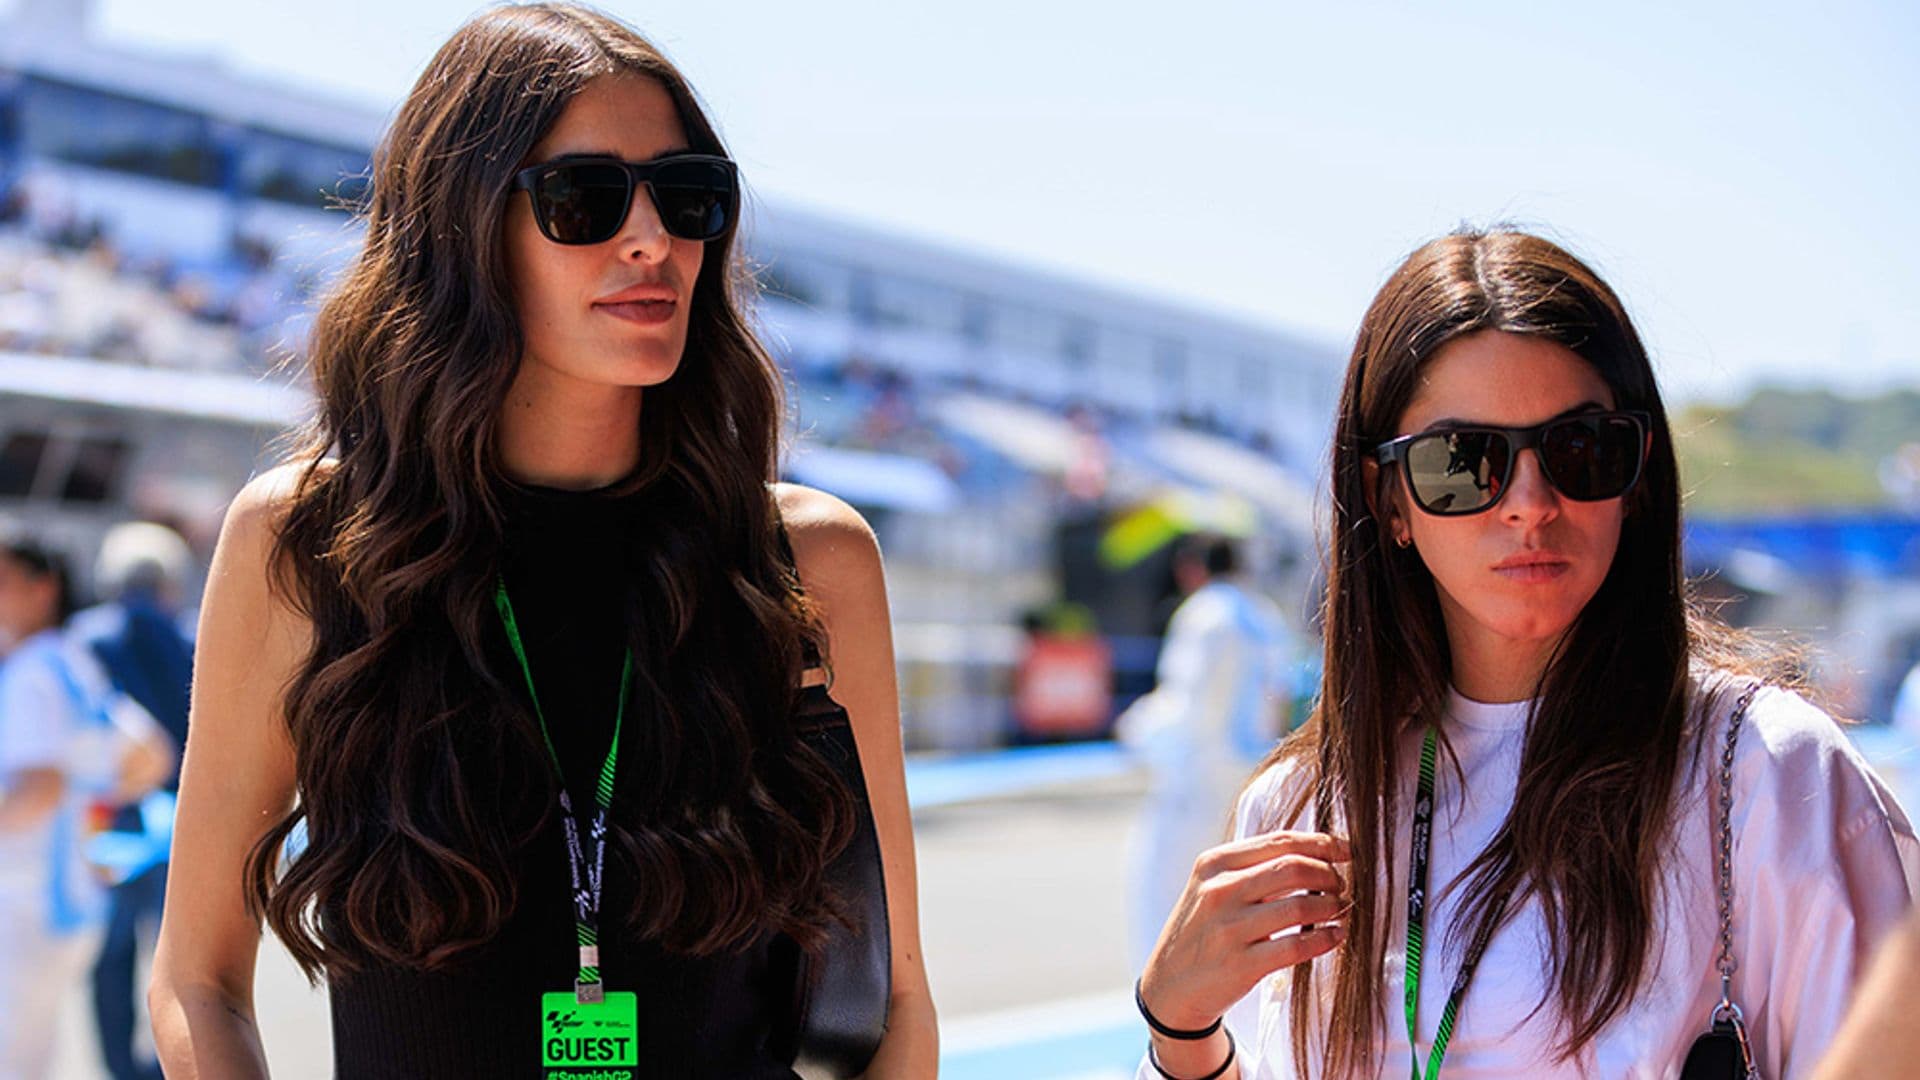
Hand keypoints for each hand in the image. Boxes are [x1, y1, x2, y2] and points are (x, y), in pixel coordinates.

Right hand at [1138, 829, 1350, 1031]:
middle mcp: (1219, 891)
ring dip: (1332, 906)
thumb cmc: (1202, 931)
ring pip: (1301, 905)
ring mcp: (1229, 928)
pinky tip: (1335, 936)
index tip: (1344, 851)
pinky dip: (1325, 938)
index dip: (1321, 843)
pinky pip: (1297, 946)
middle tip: (1340, 884)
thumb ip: (1252, 867)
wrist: (1170, 986)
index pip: (1279, 841)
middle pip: (1294, 868)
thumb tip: (1312, 853)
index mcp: (1214, 863)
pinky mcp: (1241, 965)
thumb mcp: (1211, 888)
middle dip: (1329, 874)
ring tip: (1339, 909)